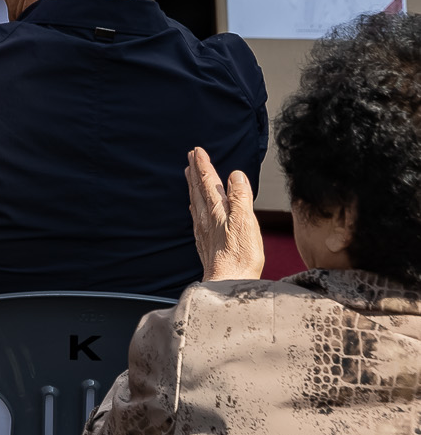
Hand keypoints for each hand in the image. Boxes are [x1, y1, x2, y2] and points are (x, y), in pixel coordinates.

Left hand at [188, 145, 264, 282]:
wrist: (228, 283)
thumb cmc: (239, 256)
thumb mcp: (245, 221)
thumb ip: (240, 197)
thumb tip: (235, 175)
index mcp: (217, 210)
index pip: (208, 182)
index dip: (203, 165)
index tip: (197, 151)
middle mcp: (207, 218)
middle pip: (198, 189)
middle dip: (195, 171)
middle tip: (190, 157)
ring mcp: (205, 230)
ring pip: (196, 201)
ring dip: (193, 185)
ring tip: (189, 174)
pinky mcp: (206, 243)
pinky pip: (197, 217)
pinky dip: (195, 206)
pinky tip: (194, 208)